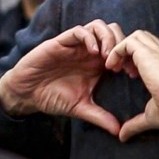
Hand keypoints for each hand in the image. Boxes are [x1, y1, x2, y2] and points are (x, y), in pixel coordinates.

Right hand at [0, 20, 124, 135]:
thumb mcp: (80, 107)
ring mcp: (76, 44)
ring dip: (107, 38)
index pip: (120, 48)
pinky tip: (92, 52)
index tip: (132, 74)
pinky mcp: (61, 42)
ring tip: (107, 56)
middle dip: (121, 44)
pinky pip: (79, 31)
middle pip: (113, 31)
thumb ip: (99, 116)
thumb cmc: (52, 97)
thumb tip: (119, 131)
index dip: (129, 57)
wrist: (26, 93)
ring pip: (98, 26)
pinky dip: (89, 37)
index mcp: (97, 63)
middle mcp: (88, 50)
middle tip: (121, 65)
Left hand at [105, 30, 158, 141]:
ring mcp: (158, 51)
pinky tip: (112, 67)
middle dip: (129, 50)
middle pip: (144, 38)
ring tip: (114, 67)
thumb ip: (135, 123)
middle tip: (120, 69)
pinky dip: (117, 50)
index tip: (130, 76)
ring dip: (122, 48)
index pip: (151, 50)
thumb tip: (122, 136)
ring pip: (136, 36)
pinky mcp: (148, 52)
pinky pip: (128, 41)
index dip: (137, 59)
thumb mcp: (151, 116)